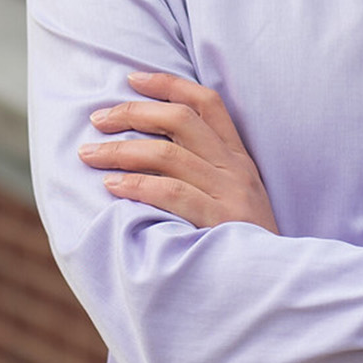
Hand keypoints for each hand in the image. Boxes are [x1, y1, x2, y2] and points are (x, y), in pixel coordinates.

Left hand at [78, 72, 279, 233]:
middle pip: (180, 120)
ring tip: (89, 154)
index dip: (168, 84)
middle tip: (97, 119)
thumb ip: (201, 170)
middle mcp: (235, 169)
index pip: (207, 102)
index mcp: (237, 158)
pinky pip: (172, 193)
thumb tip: (145, 148)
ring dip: (121, 150)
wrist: (273, 284)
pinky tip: (111, 185)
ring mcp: (230, 194)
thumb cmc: (240, 242)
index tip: (132, 78)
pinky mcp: (220, 221)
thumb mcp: (231, 197)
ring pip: (168, 154)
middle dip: (133, 112)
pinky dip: (137, 185)